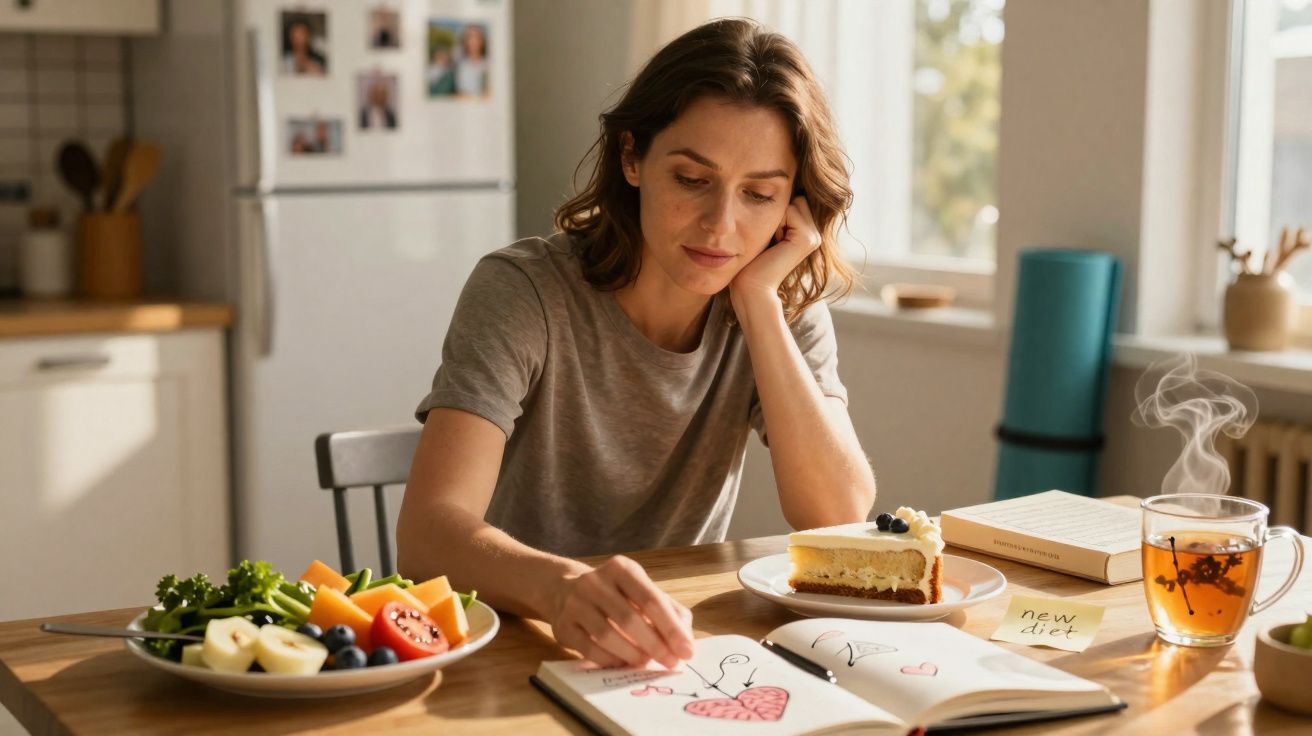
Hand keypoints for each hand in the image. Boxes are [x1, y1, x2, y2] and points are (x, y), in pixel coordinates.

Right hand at [548, 556, 694, 668]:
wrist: (565, 590)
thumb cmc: (616, 594)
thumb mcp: (642, 591)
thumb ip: (669, 610)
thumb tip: (686, 639)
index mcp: (621, 569)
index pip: (651, 599)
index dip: (671, 628)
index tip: (687, 651)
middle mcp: (595, 582)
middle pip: (629, 619)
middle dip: (655, 645)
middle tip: (671, 663)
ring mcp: (575, 603)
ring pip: (606, 635)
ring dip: (632, 654)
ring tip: (647, 663)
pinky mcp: (563, 625)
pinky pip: (588, 648)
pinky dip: (610, 659)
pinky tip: (624, 664)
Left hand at [729, 195, 821, 309]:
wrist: (751, 287)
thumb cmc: (751, 262)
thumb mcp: (766, 233)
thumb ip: (778, 216)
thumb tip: (775, 188)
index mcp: (806, 232)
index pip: (793, 200)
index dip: (775, 212)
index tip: (769, 237)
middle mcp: (815, 234)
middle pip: (795, 198)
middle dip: (777, 213)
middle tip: (770, 240)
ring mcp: (814, 237)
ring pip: (793, 203)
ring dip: (775, 218)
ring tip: (771, 243)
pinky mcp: (807, 239)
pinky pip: (790, 210)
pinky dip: (775, 223)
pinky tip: (773, 244)